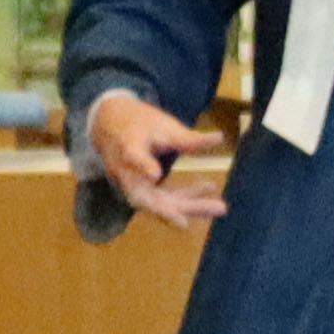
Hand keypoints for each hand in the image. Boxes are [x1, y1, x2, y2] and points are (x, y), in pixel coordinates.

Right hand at [86, 91, 226, 226]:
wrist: (112, 128)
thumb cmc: (139, 124)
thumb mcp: (163, 125)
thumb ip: (187, 138)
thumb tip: (219, 138)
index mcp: (128, 146)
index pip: (133, 158)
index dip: (143, 166)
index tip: (155, 175)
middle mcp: (125, 172)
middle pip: (147, 196)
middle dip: (176, 208)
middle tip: (212, 209)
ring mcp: (132, 185)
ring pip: (159, 203)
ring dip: (189, 207)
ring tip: (220, 207)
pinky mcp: (142, 191)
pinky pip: (164, 199)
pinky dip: (186, 197)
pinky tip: (209, 189)